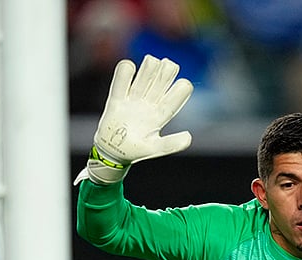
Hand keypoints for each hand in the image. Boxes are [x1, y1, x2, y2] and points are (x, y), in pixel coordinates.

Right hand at [79, 55, 193, 184]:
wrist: (112, 153)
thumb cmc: (136, 151)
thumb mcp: (154, 149)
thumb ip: (171, 144)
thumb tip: (188, 137)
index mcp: (161, 114)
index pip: (177, 95)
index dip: (182, 87)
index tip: (183, 84)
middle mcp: (150, 103)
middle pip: (163, 78)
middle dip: (167, 70)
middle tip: (166, 66)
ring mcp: (134, 99)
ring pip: (146, 73)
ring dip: (150, 66)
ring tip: (151, 63)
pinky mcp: (117, 98)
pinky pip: (121, 79)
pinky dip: (125, 70)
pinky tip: (129, 68)